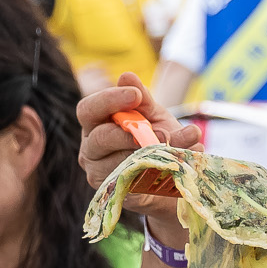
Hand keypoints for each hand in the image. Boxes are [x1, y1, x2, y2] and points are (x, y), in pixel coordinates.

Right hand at [77, 73, 199, 226]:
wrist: (170, 177)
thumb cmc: (157, 140)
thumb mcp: (154, 116)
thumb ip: (142, 99)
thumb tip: (127, 76)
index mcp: (95, 123)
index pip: (88, 109)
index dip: (109, 100)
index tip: (136, 95)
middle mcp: (90, 148)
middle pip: (98, 138)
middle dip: (131, 133)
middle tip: (160, 132)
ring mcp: (99, 172)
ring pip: (117, 162)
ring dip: (151, 155)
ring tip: (178, 148)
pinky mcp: (113, 191)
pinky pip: (131, 181)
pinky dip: (155, 171)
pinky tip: (173, 165)